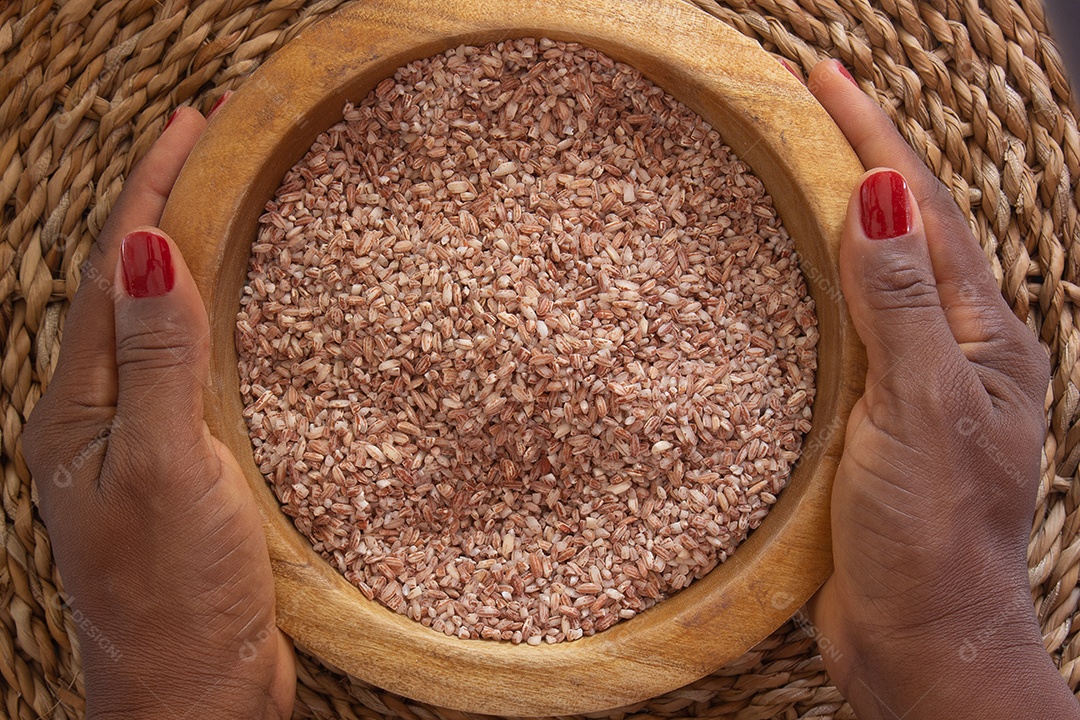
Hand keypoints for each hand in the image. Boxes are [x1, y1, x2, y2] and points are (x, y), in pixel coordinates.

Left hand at [22, 106, 294, 718]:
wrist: (195, 692)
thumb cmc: (176, 595)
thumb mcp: (168, 468)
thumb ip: (158, 361)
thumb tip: (143, 252)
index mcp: (78, 412)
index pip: (107, 275)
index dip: (147, 192)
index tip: (188, 125)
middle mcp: (95, 418)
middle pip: (118, 288)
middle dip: (155, 206)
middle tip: (201, 142)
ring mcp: (133, 442)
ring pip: (150, 325)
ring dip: (175, 255)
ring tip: (209, 201)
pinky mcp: (174, 466)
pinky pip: (182, 367)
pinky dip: (201, 317)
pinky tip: (223, 308)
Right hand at [805, 61, 1076, 718]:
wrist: (919, 640)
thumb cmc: (934, 535)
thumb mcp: (921, 409)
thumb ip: (900, 303)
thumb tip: (880, 194)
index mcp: (984, 335)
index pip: (925, 209)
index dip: (874, 136)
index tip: (825, 75)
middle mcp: (952, 346)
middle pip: (906, 228)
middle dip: (860, 155)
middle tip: (807, 97)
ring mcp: (909, 380)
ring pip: (871, 276)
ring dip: (835, 211)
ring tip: (793, 158)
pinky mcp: (864, 416)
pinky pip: (840, 330)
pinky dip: (812, 284)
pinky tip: (783, 269)